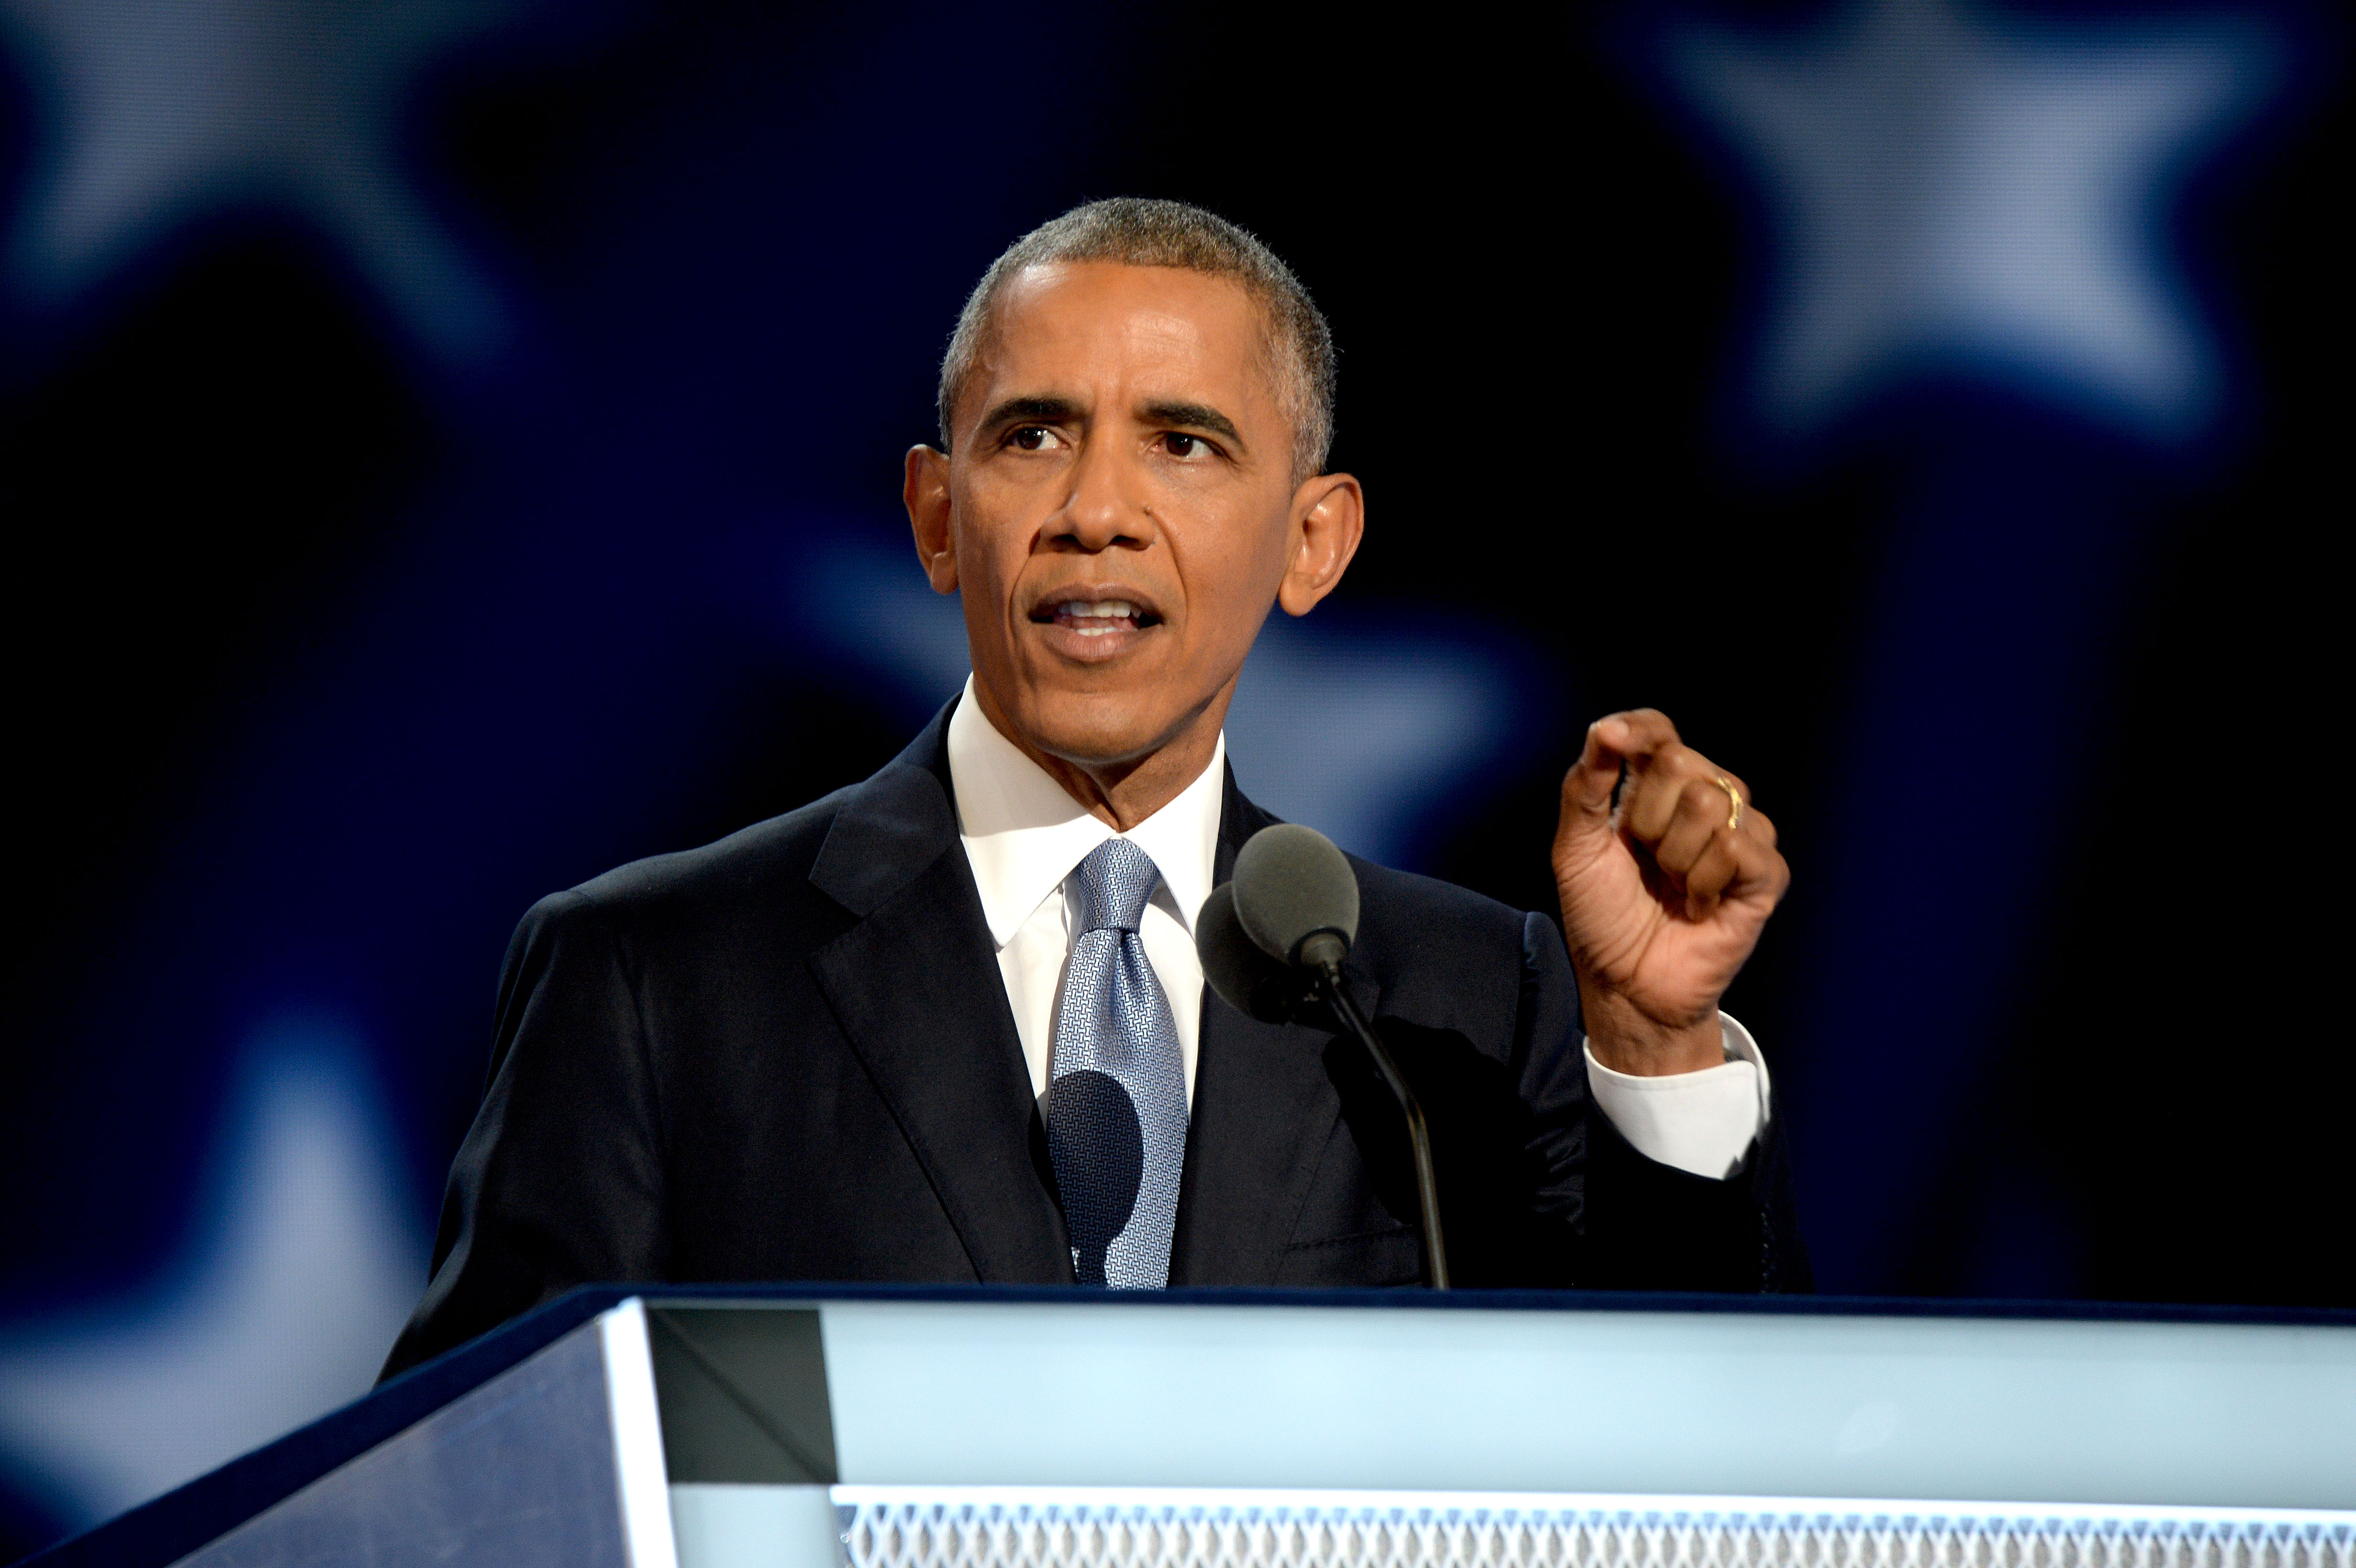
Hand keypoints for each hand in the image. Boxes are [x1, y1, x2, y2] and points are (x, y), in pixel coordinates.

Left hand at [1553, 709, 1788, 1075]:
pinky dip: (1703, 882)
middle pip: (1681, 762)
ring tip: (1671, 887)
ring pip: (1711, 802)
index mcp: (1655, 787)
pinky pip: (1737, 846)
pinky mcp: (1766, 873)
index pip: (1658, 729)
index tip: (1611, 743)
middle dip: (1646, 818)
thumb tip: (1606, 727)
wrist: (1624, 983)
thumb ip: (1587, 783)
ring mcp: (1741, 833)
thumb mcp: (1576, 847)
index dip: (1639, 729)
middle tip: (1644, 862)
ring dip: (1674, 856)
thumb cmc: (1601, 916)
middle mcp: (1705, 799)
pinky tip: (1697, 906)